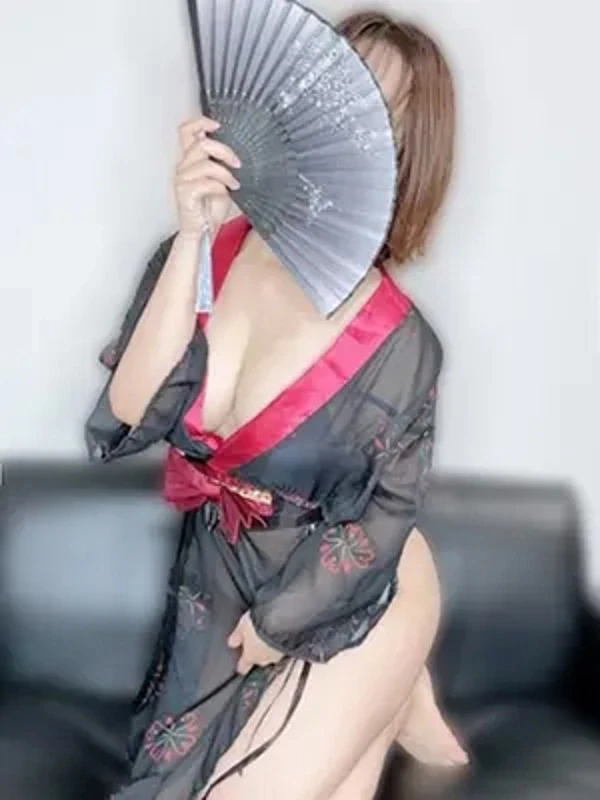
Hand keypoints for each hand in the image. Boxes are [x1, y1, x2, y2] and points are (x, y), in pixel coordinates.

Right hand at [175, 115, 240, 237]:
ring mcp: (182, 179)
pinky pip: (206, 183)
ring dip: (225, 173)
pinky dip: (220, 187)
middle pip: (201, 143)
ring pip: (206, 164)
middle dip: (224, 151)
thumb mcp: (221, 179)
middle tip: (237, 163)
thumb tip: (236, 148)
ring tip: (234, 184)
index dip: (201, 122)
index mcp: (190, 159)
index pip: (186, 130)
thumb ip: (221, 162)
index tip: (218, 125)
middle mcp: (183, 166)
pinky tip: (226, 193)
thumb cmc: (211, 207)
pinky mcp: (184, 193)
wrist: (203, 232)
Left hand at [227, 612, 282, 674]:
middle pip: (259, 660)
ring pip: (271, 654)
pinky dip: (279, 643)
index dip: (241, 666)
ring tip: (268, 635)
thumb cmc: (260, 624)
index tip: (240, 666)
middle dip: (257, 653)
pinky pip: (281, 648)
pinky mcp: (289, 648)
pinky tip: (278, 634)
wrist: (283, 621)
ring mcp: (278, 655)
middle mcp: (264, 659)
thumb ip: (237, 636)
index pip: (243, 667)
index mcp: (250, 656)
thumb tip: (232, 643)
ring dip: (269, 647)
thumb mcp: (242, 626)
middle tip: (256, 641)